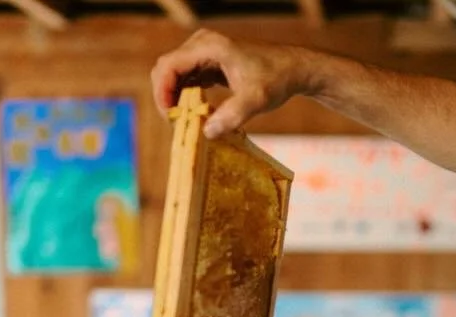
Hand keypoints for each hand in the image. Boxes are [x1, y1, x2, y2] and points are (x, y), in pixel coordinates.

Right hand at [151, 30, 307, 138]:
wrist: (293, 68)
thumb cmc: (276, 79)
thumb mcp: (257, 99)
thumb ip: (233, 115)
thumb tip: (207, 132)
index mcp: (209, 46)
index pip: (169, 66)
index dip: (162, 92)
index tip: (170, 118)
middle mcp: (202, 44)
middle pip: (166, 69)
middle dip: (166, 97)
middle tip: (176, 124)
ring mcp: (203, 51)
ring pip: (174, 74)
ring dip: (174, 98)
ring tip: (185, 121)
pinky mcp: (208, 62)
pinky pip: (186, 78)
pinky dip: (185, 96)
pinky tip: (195, 113)